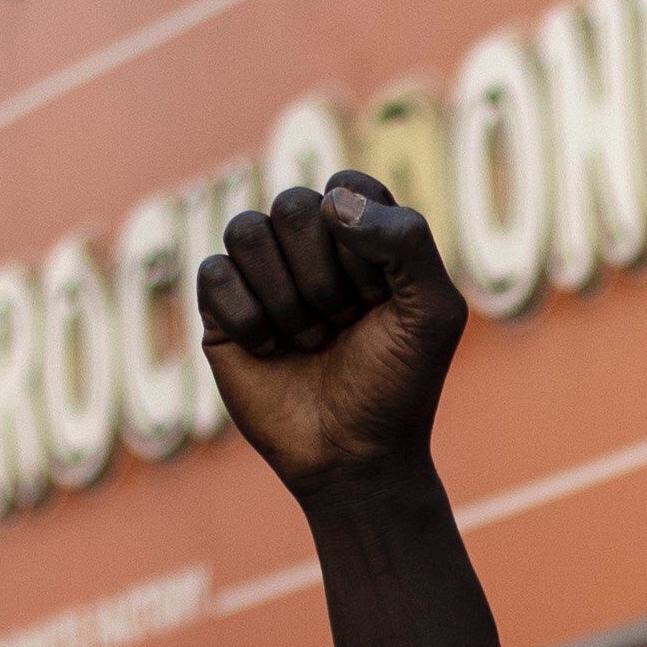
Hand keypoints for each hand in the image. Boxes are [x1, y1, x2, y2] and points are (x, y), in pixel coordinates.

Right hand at [200, 173, 464, 498]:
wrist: (353, 457)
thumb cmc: (398, 385)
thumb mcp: (433, 313)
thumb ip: (408, 241)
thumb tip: (332, 201)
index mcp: (363, 233)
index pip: (346, 189)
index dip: (362, 245)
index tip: (379, 298)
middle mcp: (309, 244)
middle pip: (292, 206)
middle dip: (323, 279)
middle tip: (342, 325)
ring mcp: (263, 272)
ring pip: (246, 231)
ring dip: (286, 300)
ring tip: (310, 341)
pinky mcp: (221, 305)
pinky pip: (214, 272)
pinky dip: (247, 318)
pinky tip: (269, 351)